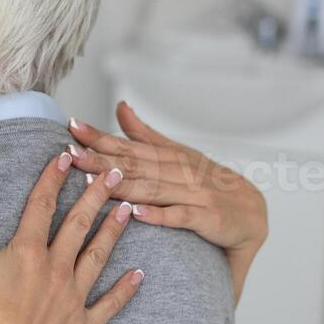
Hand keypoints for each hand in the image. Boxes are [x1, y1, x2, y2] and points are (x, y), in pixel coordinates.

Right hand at [0, 152, 143, 323]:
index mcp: (27, 251)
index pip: (43, 204)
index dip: (54, 178)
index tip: (67, 157)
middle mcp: (56, 268)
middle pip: (79, 224)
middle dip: (97, 195)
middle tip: (115, 173)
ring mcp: (72, 297)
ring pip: (98, 256)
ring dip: (113, 231)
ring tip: (128, 209)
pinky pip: (108, 305)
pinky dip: (124, 290)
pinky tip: (139, 275)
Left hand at [66, 102, 267, 300]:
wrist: (254, 212)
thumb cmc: (210, 184)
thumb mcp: (178, 155)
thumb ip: (146, 135)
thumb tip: (120, 107)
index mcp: (168, 157)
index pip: (127, 146)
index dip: (99, 137)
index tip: (71, 126)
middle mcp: (178, 172)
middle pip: (133, 165)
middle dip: (99, 159)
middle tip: (70, 153)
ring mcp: (192, 194)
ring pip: (151, 188)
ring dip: (120, 184)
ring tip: (91, 181)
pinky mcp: (207, 217)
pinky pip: (180, 216)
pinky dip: (158, 215)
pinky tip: (135, 213)